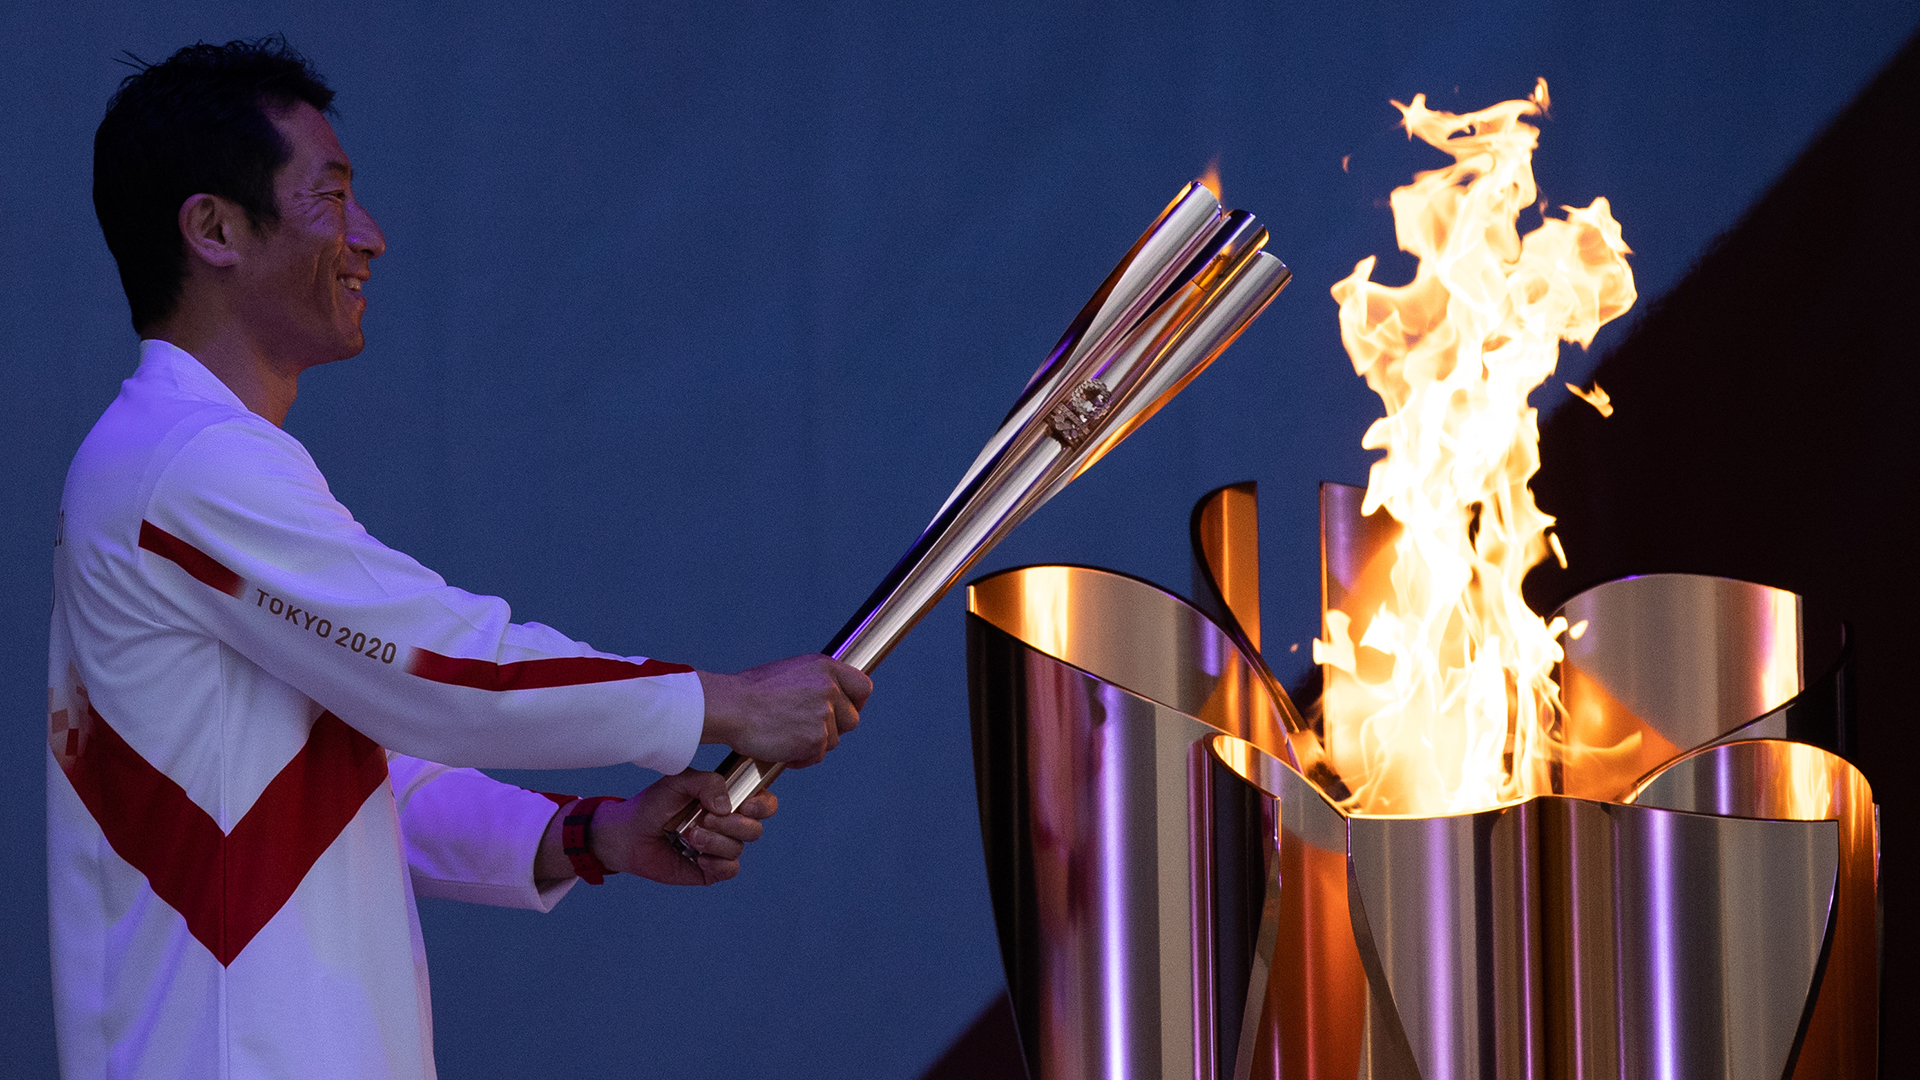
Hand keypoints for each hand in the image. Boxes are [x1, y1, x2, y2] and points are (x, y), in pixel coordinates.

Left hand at [591, 770, 777, 885]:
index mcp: (728, 801)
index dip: (762, 805)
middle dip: (732, 825)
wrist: (628, 835)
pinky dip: (715, 862)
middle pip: (755, 829)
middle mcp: (728, 825)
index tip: (744, 804)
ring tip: (690, 835)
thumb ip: (707, 782)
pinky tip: (695, 855)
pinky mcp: (710, 870)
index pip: (763, 803)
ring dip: (715, 842)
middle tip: (705, 819)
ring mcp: (720, 849)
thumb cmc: (654, 804)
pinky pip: (730, 870)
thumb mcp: (678, 782)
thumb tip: (728, 806)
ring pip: (739, 849)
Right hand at [697, 654, 871, 766]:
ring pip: (834, 741)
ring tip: (785, 736)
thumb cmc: (751, 692)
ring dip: (813, 744)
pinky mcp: (815, 738)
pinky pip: (816, 756)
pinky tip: (781, 747)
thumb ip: (817, 682)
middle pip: (852, 719)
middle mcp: (829, 688)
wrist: (731, 707)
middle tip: (806, 730)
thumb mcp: (791, 673)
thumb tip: (833, 696)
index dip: (855, 703)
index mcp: (824, 668)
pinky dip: (800, 758)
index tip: (843, 712)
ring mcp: (823, 714)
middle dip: (833, 729)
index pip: (862, 687)